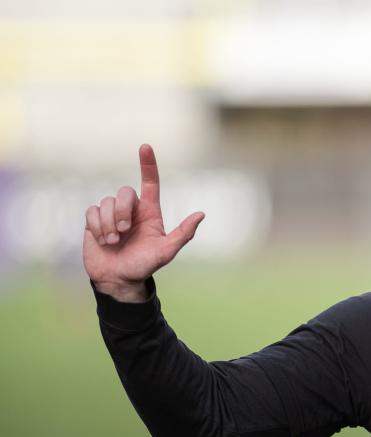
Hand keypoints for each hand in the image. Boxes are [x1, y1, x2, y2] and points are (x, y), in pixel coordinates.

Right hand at [83, 144, 204, 301]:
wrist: (119, 279)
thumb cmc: (144, 265)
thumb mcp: (166, 252)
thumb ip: (183, 234)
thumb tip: (201, 214)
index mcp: (150, 212)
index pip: (150, 183)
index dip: (148, 165)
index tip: (145, 147)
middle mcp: (131, 210)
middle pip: (124, 192)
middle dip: (123, 211)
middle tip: (125, 231)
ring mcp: (112, 214)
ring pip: (106, 202)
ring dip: (109, 224)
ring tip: (115, 241)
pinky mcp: (94, 221)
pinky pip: (91, 211)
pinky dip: (97, 227)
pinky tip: (103, 240)